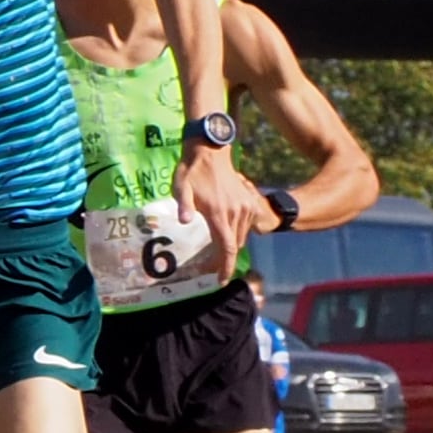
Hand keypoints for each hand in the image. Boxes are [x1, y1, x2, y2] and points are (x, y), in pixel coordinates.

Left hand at [176, 145, 275, 262]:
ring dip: (231, 246)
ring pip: (242, 236)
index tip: (220, 280)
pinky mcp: (250, 201)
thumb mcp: (181, 188)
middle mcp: (237, 213)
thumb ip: (184, 206)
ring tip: (215, 252)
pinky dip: (237, 233)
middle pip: (235, 245)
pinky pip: (247, 225)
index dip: (225, 266)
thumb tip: (184, 221)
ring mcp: (247, 207)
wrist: (210, 151)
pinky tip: (224, 233)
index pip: (227, 248)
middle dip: (224, 259)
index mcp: (220, 214)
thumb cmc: (192, 171)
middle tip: (209, 267)